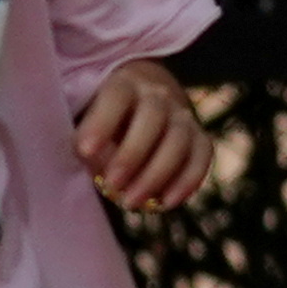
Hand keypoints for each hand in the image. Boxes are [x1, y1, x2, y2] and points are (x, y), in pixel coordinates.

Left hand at [75, 56, 208, 211]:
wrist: (144, 108)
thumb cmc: (105, 123)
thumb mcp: (87, 124)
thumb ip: (88, 143)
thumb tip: (99, 165)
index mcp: (124, 84)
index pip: (116, 97)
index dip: (102, 122)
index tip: (85, 152)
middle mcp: (158, 95)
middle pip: (153, 117)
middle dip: (131, 154)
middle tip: (112, 185)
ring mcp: (183, 116)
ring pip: (178, 140)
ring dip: (156, 174)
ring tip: (130, 202)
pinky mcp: (200, 139)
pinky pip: (201, 157)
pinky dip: (187, 181)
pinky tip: (166, 203)